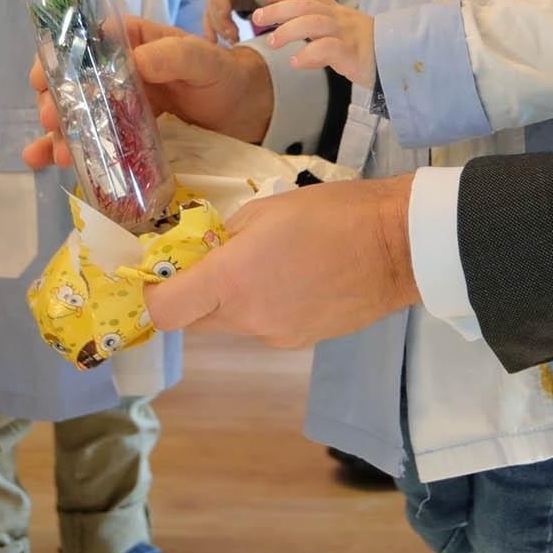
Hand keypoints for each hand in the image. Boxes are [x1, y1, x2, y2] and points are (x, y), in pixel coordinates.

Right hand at [20, 15, 273, 169]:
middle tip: (52, 121)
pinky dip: (64, 150)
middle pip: (71, 81)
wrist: (246, 115)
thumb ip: (176, 56)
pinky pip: (89, 140)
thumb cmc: (224, 77)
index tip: (44, 78)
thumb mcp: (205, 60)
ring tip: (53, 152)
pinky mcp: (122, 136)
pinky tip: (43, 161)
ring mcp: (117, 106)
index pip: (82, 42)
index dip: (57, 58)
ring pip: (75, 113)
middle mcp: (116, 72)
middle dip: (54, 100)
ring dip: (57, 130)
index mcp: (130, 42)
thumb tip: (136, 60)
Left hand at [145, 174, 419, 347]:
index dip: (154, 293)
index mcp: (231, 281)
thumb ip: (226, 236)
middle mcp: (247, 318)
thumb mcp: (266, 209)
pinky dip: (263, 307)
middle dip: (193, 294)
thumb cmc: (332, 214)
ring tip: (266, 265)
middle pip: (194, 320)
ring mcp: (275, 335)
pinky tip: (294, 280)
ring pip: (230, 324)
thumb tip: (207, 253)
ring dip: (231, 300)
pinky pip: (263, 326)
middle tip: (215, 259)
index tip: (163, 271)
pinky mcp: (300, 342)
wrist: (398, 247)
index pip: (164, 311)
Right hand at [203, 0, 285, 43]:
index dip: (222, 11)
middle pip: (212, 6)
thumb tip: (261, 0)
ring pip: (210, 14)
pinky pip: (213, 19)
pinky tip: (216, 43)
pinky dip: (214, 31)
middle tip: (234, 40)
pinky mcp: (220, 6)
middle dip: (221, 25)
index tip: (232, 30)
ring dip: (217, 30)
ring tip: (231, 43)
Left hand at [250, 0, 375, 87]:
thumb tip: (289, 37)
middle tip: (256, 18)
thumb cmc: (368, 51)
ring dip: (289, 31)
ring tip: (272, 43)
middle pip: (306, 5)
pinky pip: (330, 49)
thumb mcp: (341, 35)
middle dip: (278, 9)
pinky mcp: (355, 54)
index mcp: (337, 12)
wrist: (401, 62)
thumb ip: (319, 32)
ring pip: (315, 23)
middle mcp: (341, 18)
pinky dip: (309, 55)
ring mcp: (349, 34)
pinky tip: (296, 62)